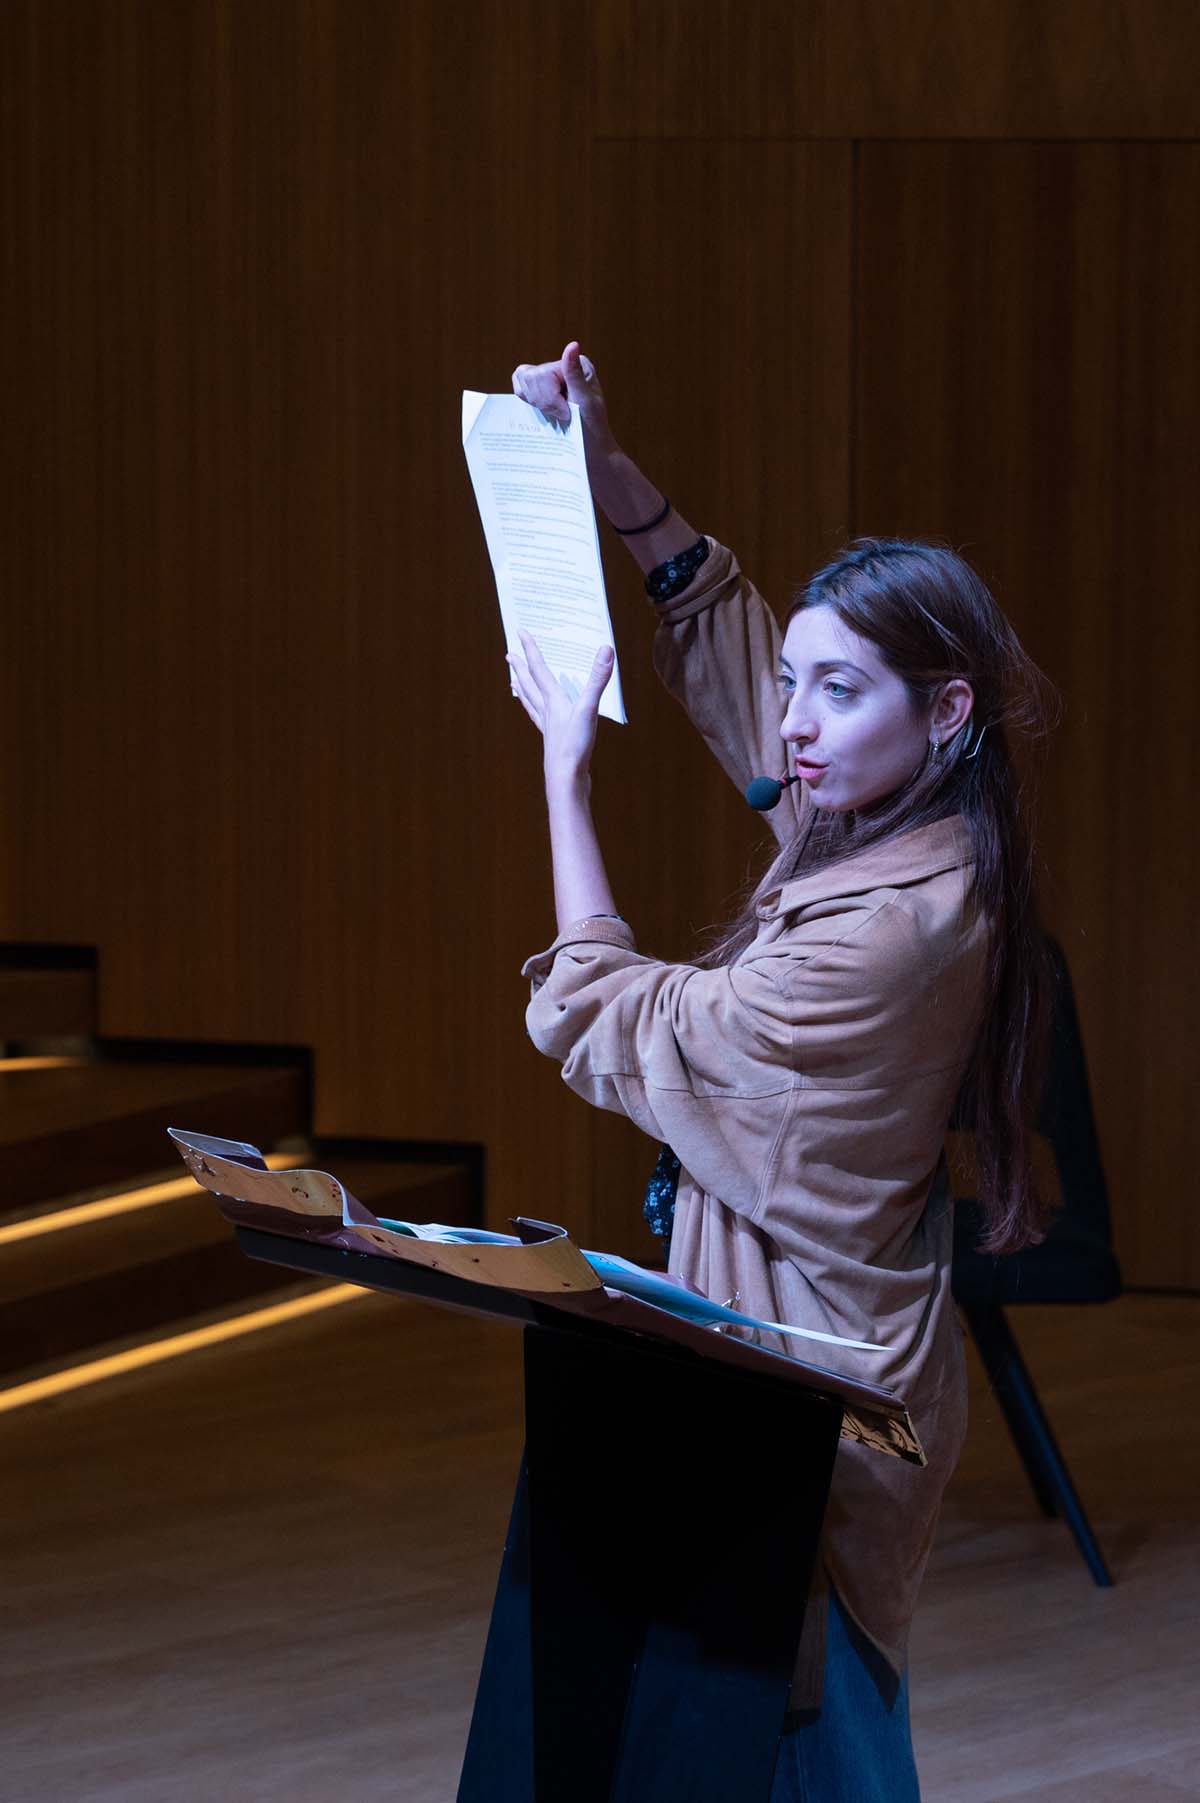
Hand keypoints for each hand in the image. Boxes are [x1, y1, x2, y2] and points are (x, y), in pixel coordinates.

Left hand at [508, 630, 614, 784]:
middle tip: (509, 655)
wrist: (566, 780)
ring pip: (532, 703)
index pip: (539, 668)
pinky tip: (542, 717)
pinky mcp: (555, 742)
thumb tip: (606, 649)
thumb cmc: (574, 747)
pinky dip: (537, 713)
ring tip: (514, 682)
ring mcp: (549, 727)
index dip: (530, 648)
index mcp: (553, 700)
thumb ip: (597, 680)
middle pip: (530, 684)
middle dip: (521, 667)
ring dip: (523, 689)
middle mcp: (547, 711)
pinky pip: (541, 721)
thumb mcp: (589, 710)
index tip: (520, 632)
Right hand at [512, 341, 616, 451]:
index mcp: (575, 364)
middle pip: (528, 375)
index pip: (541, 373)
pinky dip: (528, 403)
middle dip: (541, 401)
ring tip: (555, 415)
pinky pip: (520, 389)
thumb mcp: (586, 402)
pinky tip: (544, 414)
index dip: (548, 397)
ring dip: (536, 402)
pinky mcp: (541, 393)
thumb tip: (572, 345)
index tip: (566, 413)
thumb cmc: (592, 428)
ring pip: (520, 380)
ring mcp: (549, 380)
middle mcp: (561, 368)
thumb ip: (574, 374)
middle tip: (561, 416)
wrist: (592, 452)